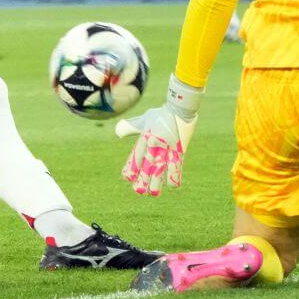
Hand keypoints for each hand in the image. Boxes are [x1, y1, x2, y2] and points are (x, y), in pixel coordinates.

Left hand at [115, 74, 203, 195]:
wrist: (180, 106)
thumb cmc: (161, 114)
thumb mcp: (144, 119)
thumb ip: (130, 127)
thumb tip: (117, 132)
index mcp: (145, 137)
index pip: (136, 155)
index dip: (131, 167)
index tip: (126, 178)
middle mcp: (154, 143)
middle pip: (146, 164)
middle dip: (142, 178)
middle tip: (138, 191)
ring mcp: (167, 146)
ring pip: (160, 167)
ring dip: (157, 181)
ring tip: (153, 193)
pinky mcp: (179, 148)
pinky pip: (177, 164)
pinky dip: (175, 175)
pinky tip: (173, 185)